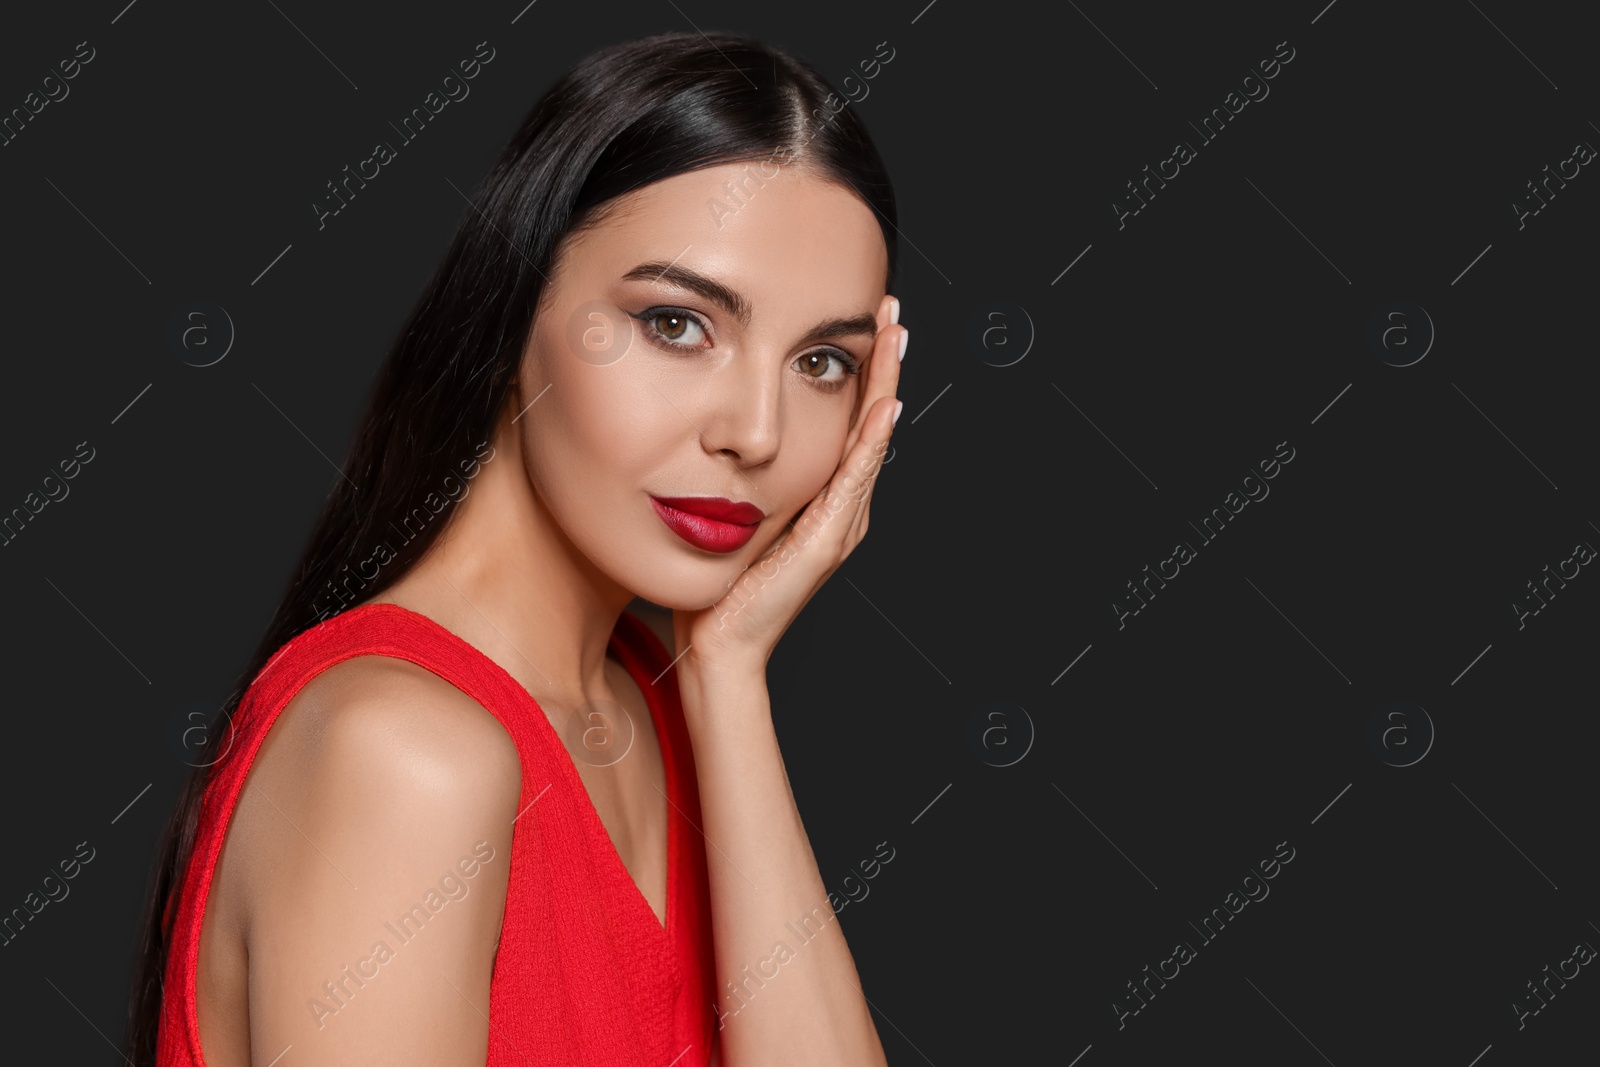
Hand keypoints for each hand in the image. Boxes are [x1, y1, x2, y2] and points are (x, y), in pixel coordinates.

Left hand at [672, 294, 905, 676]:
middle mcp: (843, 509)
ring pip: (871, 441)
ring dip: (886, 386)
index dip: (862, 372)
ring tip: (895, 339)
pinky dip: (871, 443)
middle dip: (884, 365)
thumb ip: (746, 479)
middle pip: (872, 422)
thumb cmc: (720, 586)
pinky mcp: (827, 543)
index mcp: (825, 501)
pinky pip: (854, 482)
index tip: (866, 324)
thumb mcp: (737, 516)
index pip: (851, 422)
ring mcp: (840, 526)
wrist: (719, 645)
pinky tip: (882, 409)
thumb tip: (725, 434)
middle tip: (892, 312)